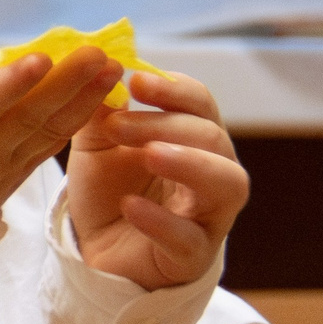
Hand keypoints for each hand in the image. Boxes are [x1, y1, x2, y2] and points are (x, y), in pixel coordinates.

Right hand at [0, 7, 123, 217]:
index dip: (7, 88)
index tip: (33, 60)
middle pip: (26, 120)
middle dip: (63, 87)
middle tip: (94, 53)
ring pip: (46, 133)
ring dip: (81, 100)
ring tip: (110, 66)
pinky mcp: (12, 177)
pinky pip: (50, 148)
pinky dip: (78, 122)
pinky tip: (103, 95)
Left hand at [64, 67, 246, 288]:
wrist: (95, 251)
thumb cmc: (109, 190)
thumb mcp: (96, 144)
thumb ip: (100, 109)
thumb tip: (98, 65)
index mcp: (193, 139)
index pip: (202, 105)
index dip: (175, 90)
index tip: (137, 81)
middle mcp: (212, 173)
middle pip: (213, 137)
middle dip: (166, 124)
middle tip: (117, 125)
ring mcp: (209, 218)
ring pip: (227, 185)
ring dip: (190, 163)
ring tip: (150, 155)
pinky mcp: (191, 258)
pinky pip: (189, 240)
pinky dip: (161, 221)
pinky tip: (131, 206)